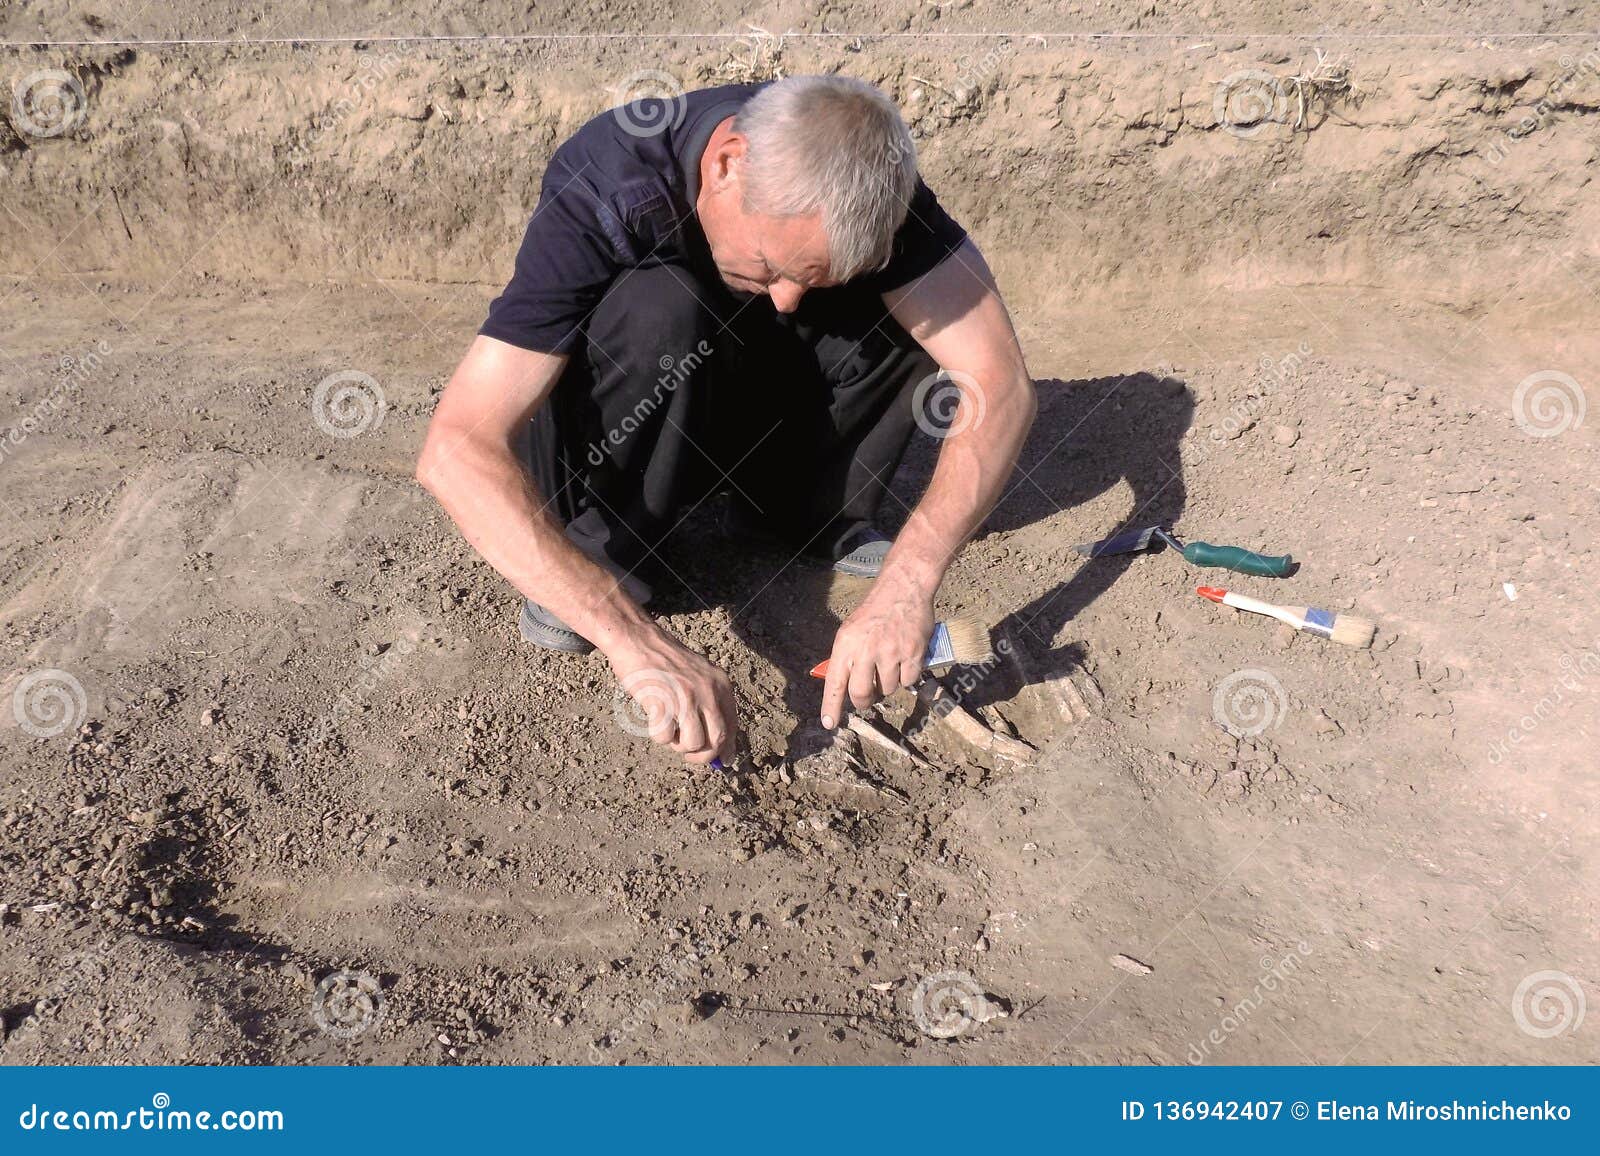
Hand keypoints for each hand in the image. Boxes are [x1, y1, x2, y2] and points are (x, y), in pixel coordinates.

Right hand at [606, 626, 738, 765]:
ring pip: (693, 744)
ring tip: (670, 729)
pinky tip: (655, 719)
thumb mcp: (700, 675)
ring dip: (678, 746)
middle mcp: (708, 691)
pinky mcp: (663, 702)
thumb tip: (721, 748)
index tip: (722, 760)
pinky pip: (665, 737)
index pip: (732, 726)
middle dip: (703, 756)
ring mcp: (686, 697)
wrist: (639, 640)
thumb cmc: (666, 661)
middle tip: (689, 753)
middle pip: (717, 740)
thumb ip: (711, 705)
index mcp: (721, 685)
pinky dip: (659, 735)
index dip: (727, 748)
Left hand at [820, 577, 934, 728]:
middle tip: (868, 698)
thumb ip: (845, 657)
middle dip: (864, 701)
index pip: (835, 682)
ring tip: (890, 664)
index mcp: (846, 644)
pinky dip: (907, 676)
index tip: (829, 723)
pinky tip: (905, 660)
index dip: (831, 706)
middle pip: (862, 694)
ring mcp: (891, 653)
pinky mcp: (913, 654)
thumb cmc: (874, 611)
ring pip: (888, 689)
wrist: (904, 589)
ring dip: (888, 684)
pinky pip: (908, 681)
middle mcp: (866, 650)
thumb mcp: (849, 630)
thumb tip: (842, 686)